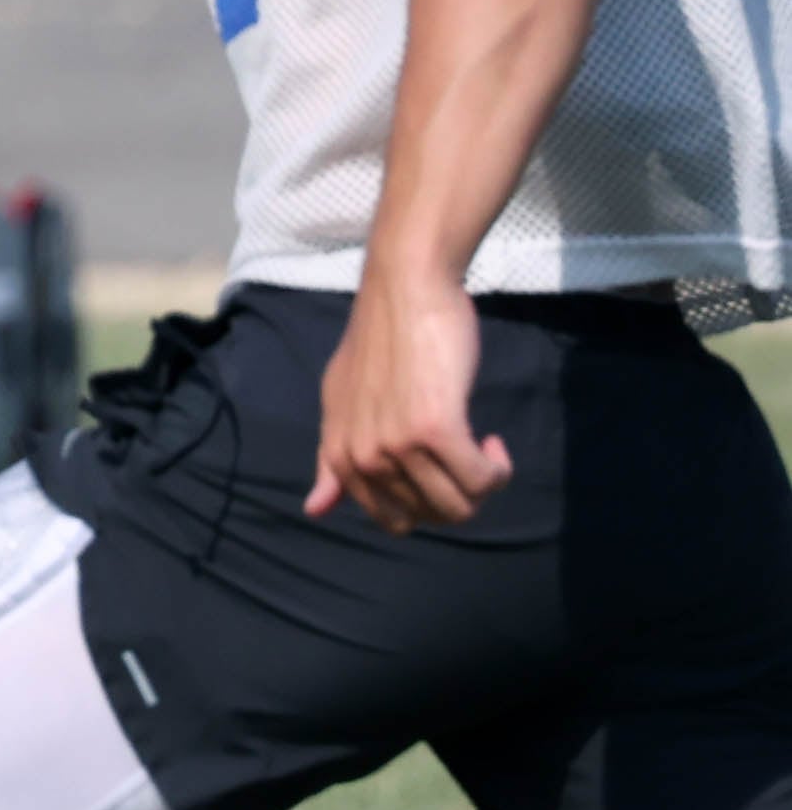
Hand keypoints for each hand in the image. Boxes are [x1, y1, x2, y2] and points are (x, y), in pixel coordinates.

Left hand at [305, 266, 511, 533]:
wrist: (405, 290)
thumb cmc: (382, 342)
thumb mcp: (342, 400)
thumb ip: (331, 458)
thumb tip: (312, 510)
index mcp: (340, 455)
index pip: (393, 520)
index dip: (428, 504)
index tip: (440, 466)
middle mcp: (363, 457)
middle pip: (434, 516)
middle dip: (462, 494)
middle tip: (466, 452)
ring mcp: (397, 445)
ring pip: (462, 505)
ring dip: (484, 482)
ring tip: (480, 444)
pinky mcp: (436, 429)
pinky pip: (482, 481)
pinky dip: (497, 469)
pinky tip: (493, 440)